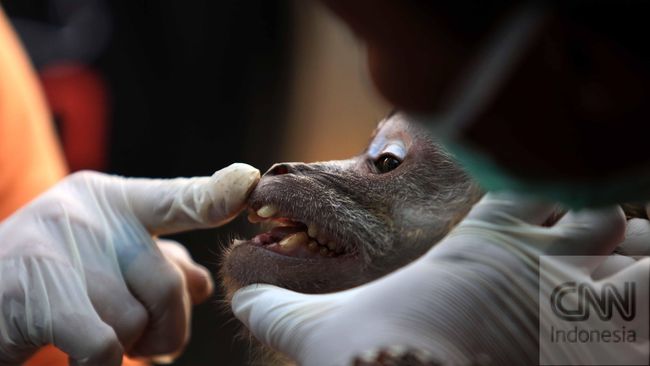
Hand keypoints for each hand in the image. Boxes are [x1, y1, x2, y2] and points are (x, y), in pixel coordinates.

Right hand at [0, 163, 259, 364]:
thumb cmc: (51, 277)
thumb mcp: (106, 258)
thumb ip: (157, 264)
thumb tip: (203, 284)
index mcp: (111, 200)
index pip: (174, 198)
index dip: (215, 194)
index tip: (247, 184)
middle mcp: (84, 216)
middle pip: (166, 283)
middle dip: (168, 325)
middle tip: (153, 342)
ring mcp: (54, 251)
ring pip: (132, 321)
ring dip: (125, 345)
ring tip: (98, 339)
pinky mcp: (32, 297)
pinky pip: (103, 346)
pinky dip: (102, 365)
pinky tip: (81, 357)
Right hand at [232, 192, 648, 364]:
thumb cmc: (373, 361)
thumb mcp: (317, 334)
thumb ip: (280, 310)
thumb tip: (243, 294)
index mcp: (482, 244)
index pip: (533, 188)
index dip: (548, 192)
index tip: (552, 209)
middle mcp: (540, 259)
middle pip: (609, 211)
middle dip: (614, 226)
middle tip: (603, 253)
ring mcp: (579, 293)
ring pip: (648, 247)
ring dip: (645, 258)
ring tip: (630, 279)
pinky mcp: (606, 335)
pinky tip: (638, 321)